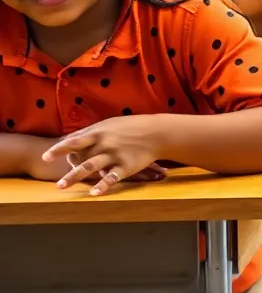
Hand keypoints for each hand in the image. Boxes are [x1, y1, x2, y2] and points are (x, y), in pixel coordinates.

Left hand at [42, 115, 162, 194]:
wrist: (157, 132)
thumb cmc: (133, 127)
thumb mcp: (111, 125)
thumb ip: (93, 133)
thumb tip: (74, 139)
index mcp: (99, 133)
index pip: (74, 141)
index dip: (59, 149)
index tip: (45, 156)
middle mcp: (104, 144)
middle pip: (79, 157)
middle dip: (64, 167)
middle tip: (51, 177)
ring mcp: (114, 155)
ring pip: (90, 167)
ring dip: (74, 177)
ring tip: (61, 187)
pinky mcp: (125, 166)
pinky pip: (111, 177)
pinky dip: (102, 185)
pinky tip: (94, 194)